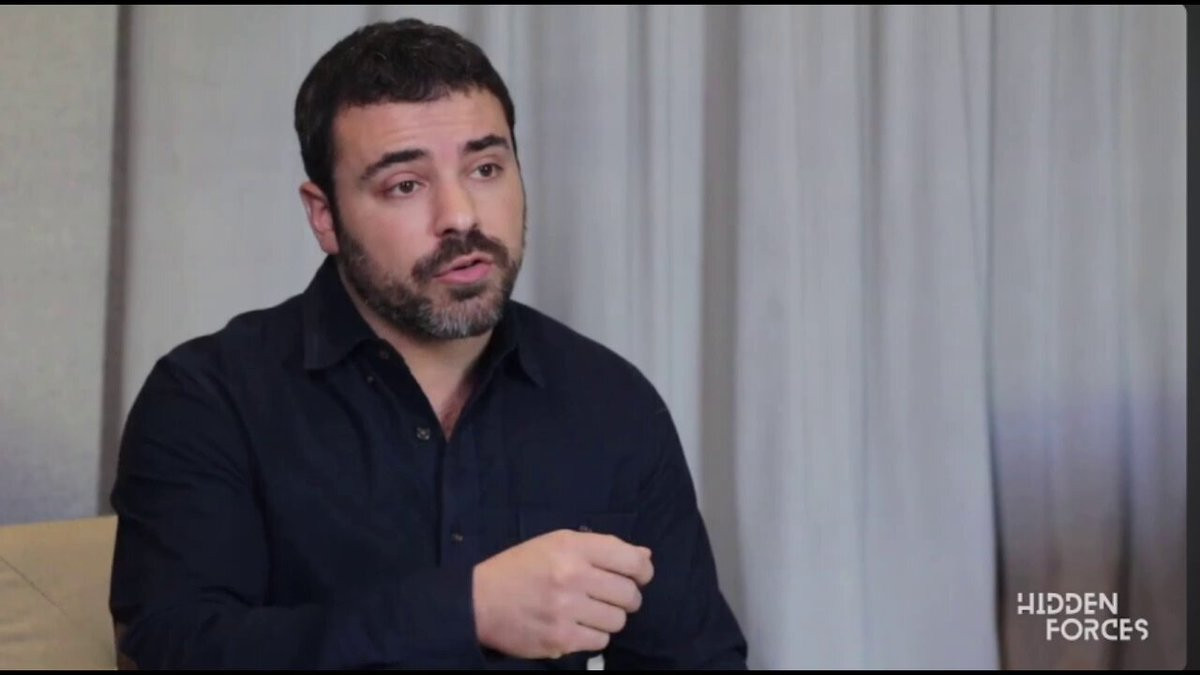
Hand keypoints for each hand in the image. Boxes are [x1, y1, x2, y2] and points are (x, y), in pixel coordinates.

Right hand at [472, 529, 653, 659]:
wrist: (479, 601)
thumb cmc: (521, 568)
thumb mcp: (557, 543)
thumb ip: (601, 547)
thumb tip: (645, 557)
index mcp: (573, 547)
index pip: (631, 560)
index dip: (643, 571)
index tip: (639, 576)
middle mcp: (573, 576)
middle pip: (629, 594)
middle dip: (625, 597)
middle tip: (609, 596)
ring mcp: (567, 610)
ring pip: (618, 621)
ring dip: (609, 618)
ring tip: (589, 611)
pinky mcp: (561, 639)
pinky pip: (600, 641)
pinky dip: (593, 635)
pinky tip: (576, 625)